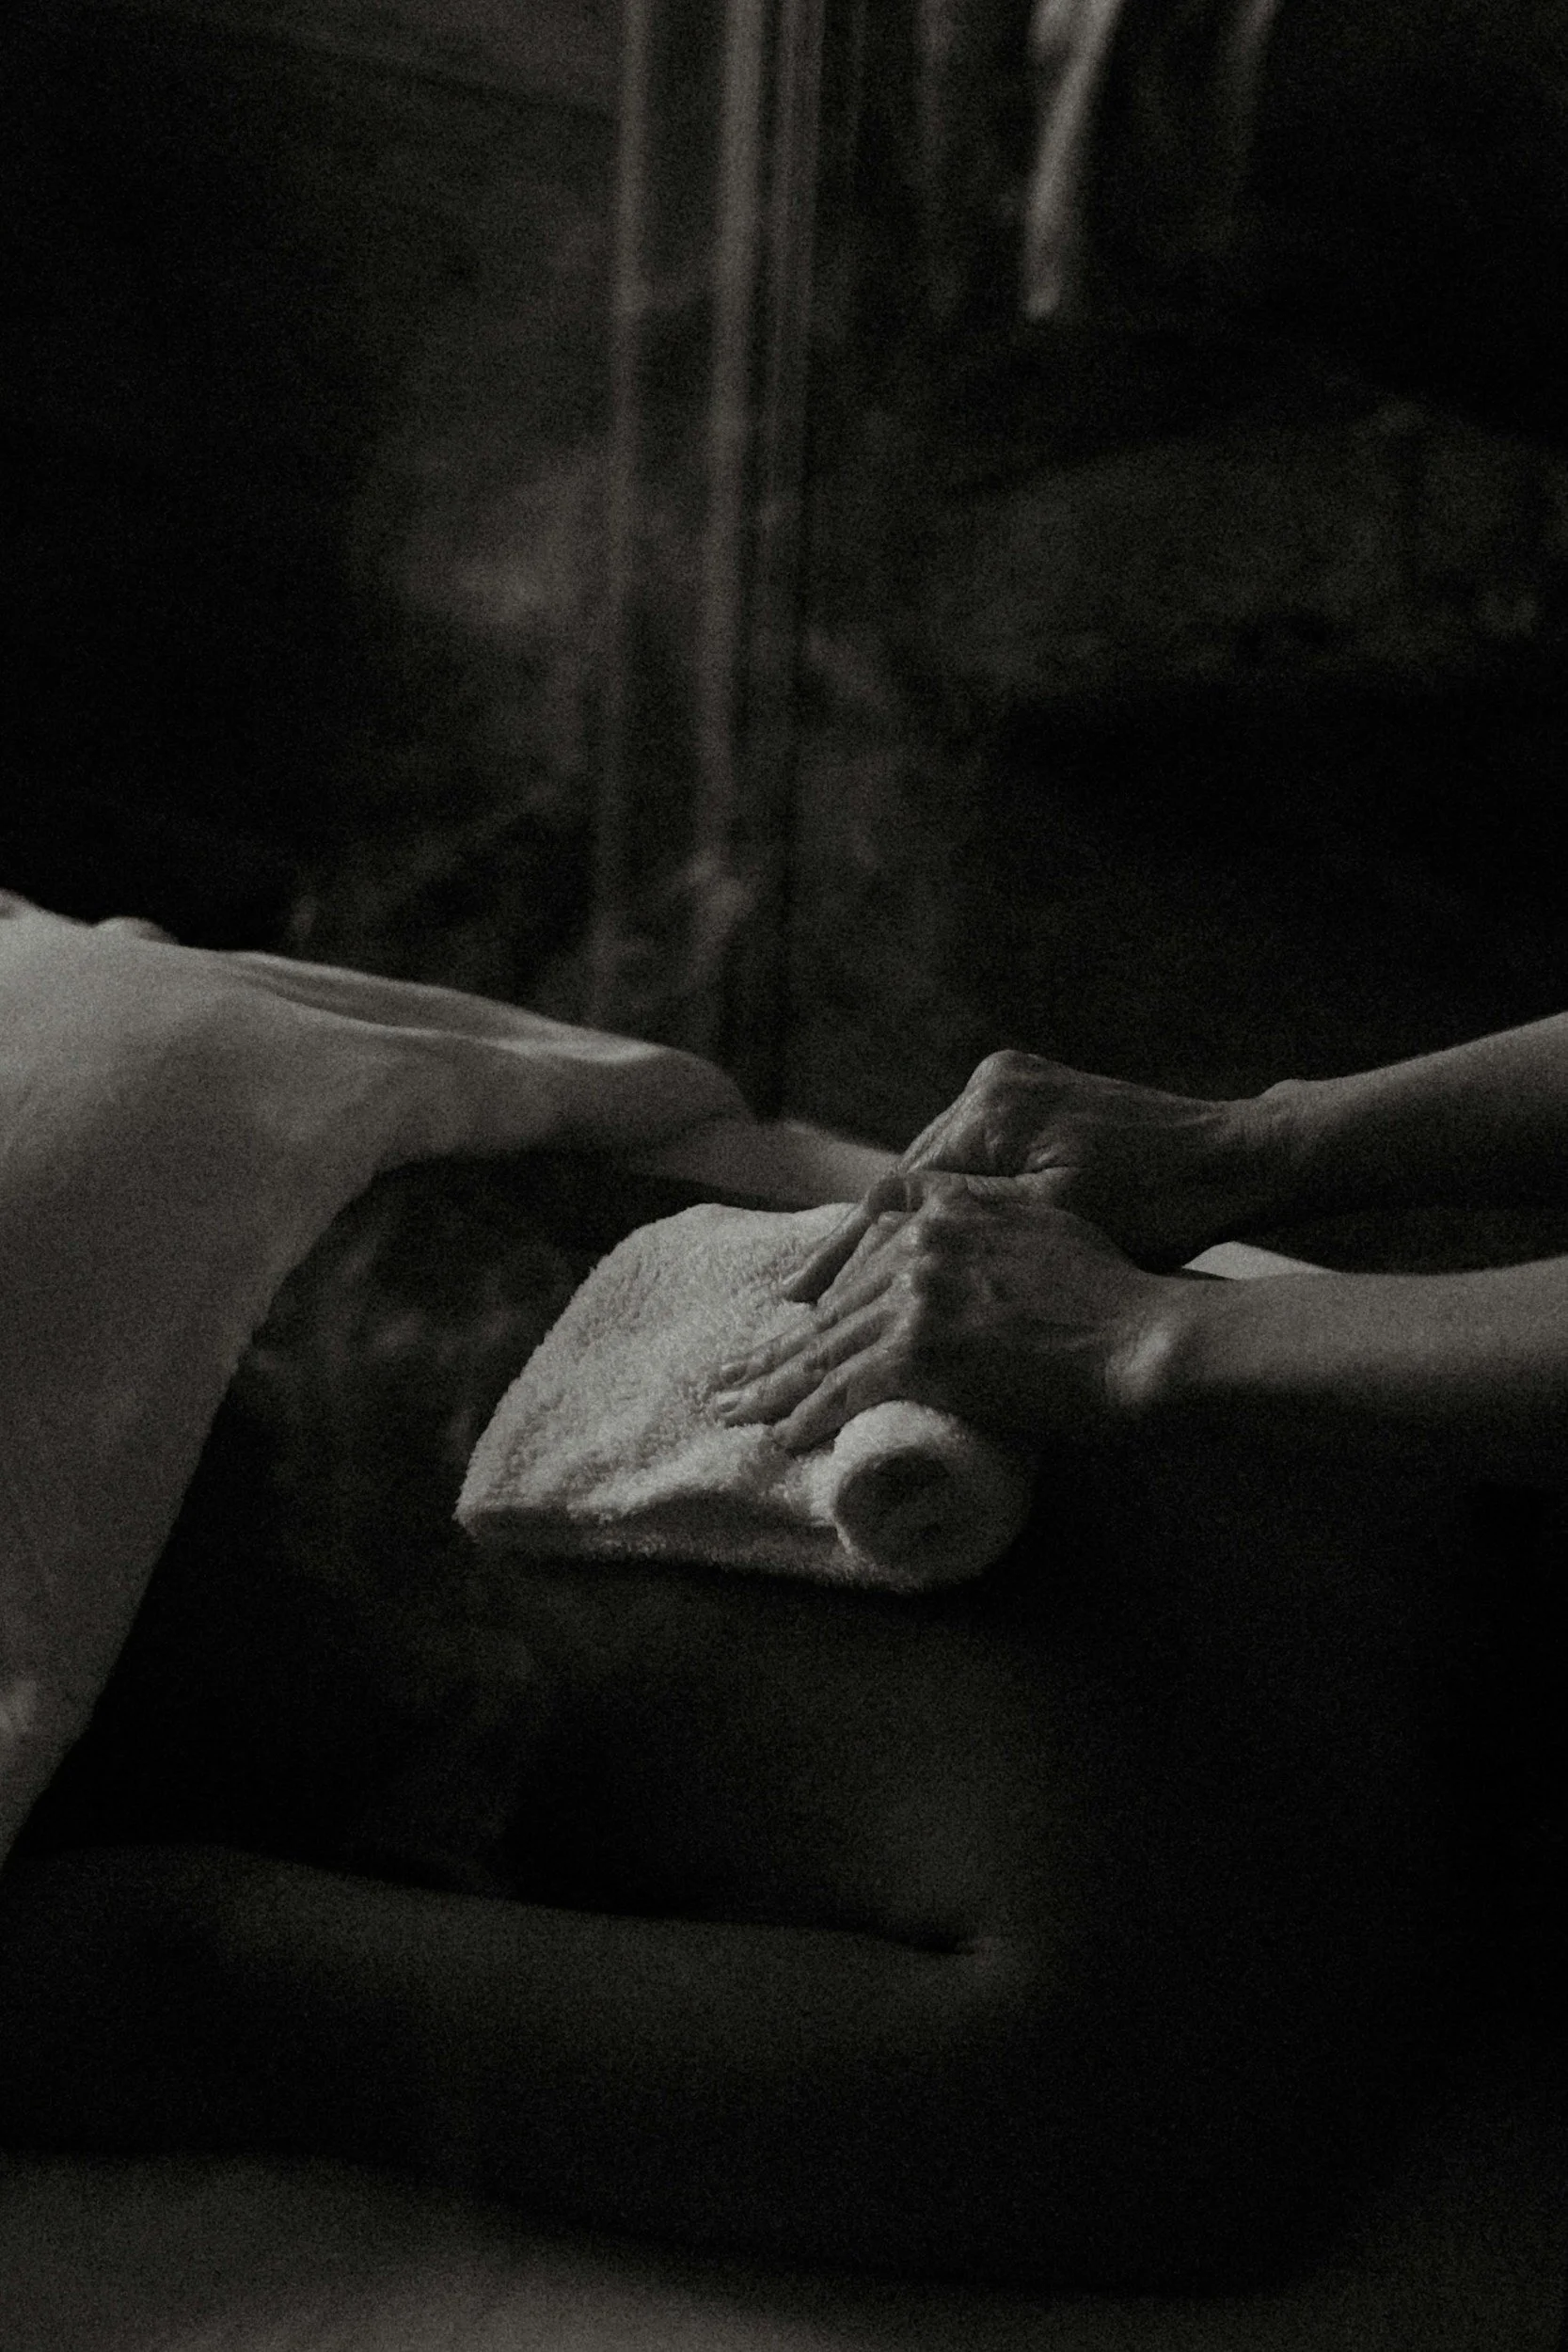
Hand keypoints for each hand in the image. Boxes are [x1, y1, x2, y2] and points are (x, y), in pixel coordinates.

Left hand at [714, 1170, 1191, 1451]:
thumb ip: (991, 1218)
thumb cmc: (1116, 1295)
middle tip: (738, 1377)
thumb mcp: (1049, 1221)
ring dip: (777, 1387)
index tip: (796, 1321)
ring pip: (828, 1346)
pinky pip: (844, 1387)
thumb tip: (964, 1242)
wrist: (1146, 1336)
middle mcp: (923, 1240)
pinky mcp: (919, 1349)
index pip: (866, 1251)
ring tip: (739, 1411)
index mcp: (950, 1206)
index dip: (824, 1294)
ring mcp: (917, 1292)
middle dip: (785, 1346)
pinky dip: (809, 1417)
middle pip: (836, 1301)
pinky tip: (782, 1438)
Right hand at [786, 1050, 1276, 1302]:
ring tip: (840, 1291)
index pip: (896, 1188)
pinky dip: (938, 1210)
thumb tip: (876, 1235)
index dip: (846, 1253)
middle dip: (857, 1247)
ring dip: (894, 1232)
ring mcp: (1012, 1086)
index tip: (801, 1302)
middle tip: (799, 1305)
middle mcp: (989, 1083)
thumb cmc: (1163, 1204)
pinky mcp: (1035, 1099)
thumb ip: (966, 1221)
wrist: (1238, 1158)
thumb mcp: (1056, 1223)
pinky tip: (907, 1251)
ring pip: (932, 1172)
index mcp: (990, 1106)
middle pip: (905, 1177)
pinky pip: (966, 1161)